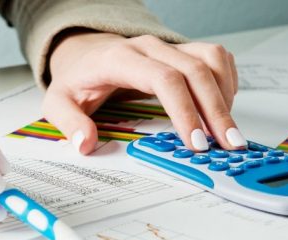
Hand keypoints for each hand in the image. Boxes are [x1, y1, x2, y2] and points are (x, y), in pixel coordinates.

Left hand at [43, 32, 242, 153]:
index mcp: (120, 59)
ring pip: (211, 61)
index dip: (184, 110)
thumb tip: (85, 144)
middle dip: (215, 112)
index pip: (163, 79)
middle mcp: (149, 47)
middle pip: (195, 72)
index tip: (195, 141)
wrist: (86, 55)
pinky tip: (224, 109)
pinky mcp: (183, 49)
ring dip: (225, 97)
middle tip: (227, 145)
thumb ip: (69, 123)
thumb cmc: (79, 80)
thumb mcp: (59, 102)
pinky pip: (216, 58)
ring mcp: (169, 46)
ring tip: (228, 133)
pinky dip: (227, 83)